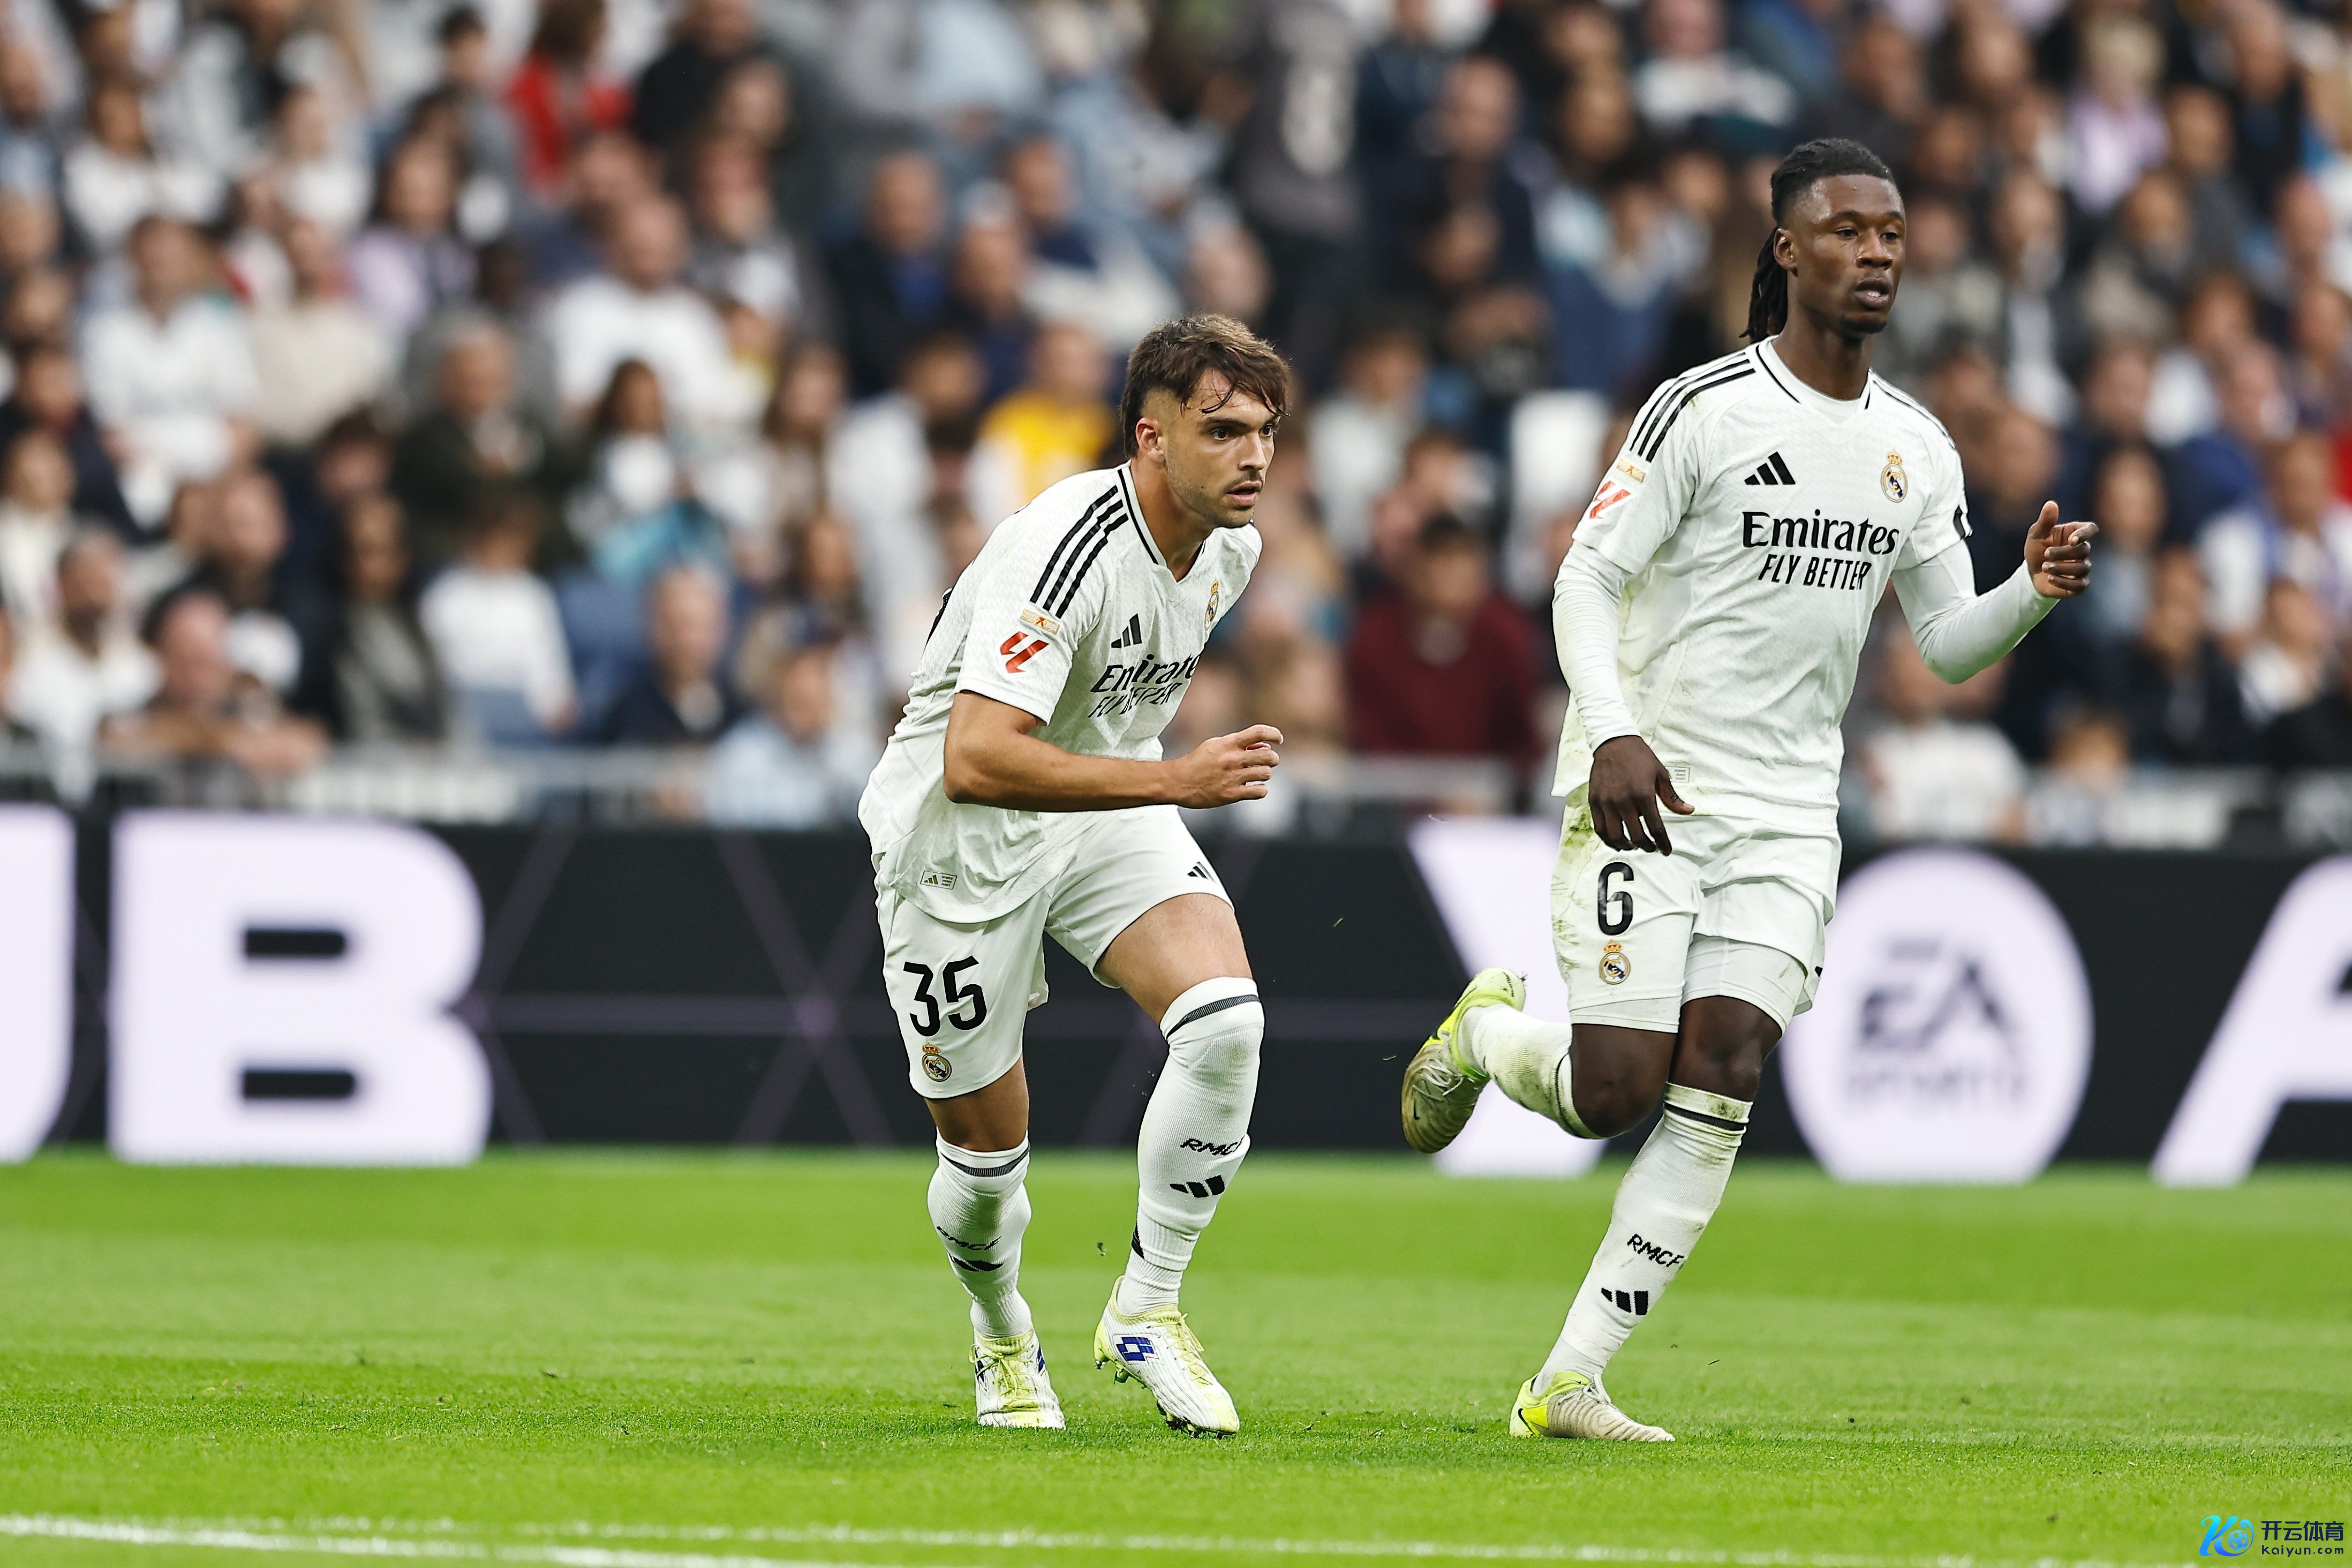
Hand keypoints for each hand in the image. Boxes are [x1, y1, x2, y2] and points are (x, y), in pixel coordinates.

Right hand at [1168, 724, 1282, 807]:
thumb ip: (1239, 744)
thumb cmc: (1198, 761)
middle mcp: (1232, 759)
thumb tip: (1263, 746)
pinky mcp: (1231, 794)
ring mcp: (1232, 777)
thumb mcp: (1216, 745)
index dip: (1274, 734)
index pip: (1259, 732)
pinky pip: (1259, 791)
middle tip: (1269, 761)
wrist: (1178, 781)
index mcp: (1228, 743)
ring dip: (1265, 774)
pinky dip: (1261, 790)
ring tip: (1258, 775)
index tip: (1279, 739)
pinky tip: (1254, 788)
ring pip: (1266, 774)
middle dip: (1273, 759)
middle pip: (1269, 756)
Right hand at [1587, 734, 1692, 853]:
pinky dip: (1608, 839)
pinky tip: (1615, 841)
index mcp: (1643, 795)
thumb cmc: (1638, 757)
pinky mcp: (1595, 801)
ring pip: (1615, 836)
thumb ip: (1672, 797)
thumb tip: (1688, 810)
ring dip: (1626, 846)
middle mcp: (1624, 801)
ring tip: (1633, 845)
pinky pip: (1600, 828)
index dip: (1663, 843)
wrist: (1614, 742)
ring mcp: (1607, 803)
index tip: (1666, 850)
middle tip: (1651, 847)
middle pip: (1636, 836)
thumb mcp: (1660, 775)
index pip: (1655, 828)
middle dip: (1647, 846)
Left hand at [2025, 502, 2095, 598]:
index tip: (2072, 540)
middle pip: (2084, 550)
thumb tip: (2051, 504)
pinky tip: (2049, 578)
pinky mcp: (2079, 585)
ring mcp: (2083, 568)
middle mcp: (2082, 550)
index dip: (2085, 534)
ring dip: (2061, 568)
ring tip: (2044, 567)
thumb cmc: (2036, 549)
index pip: (2091, 529)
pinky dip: (2064, 582)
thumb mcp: (2036, 534)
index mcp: (2075, 533)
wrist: (2031, 573)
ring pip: (2082, 568)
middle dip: (2063, 552)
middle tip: (2045, 554)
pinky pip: (2079, 585)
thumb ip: (2045, 521)